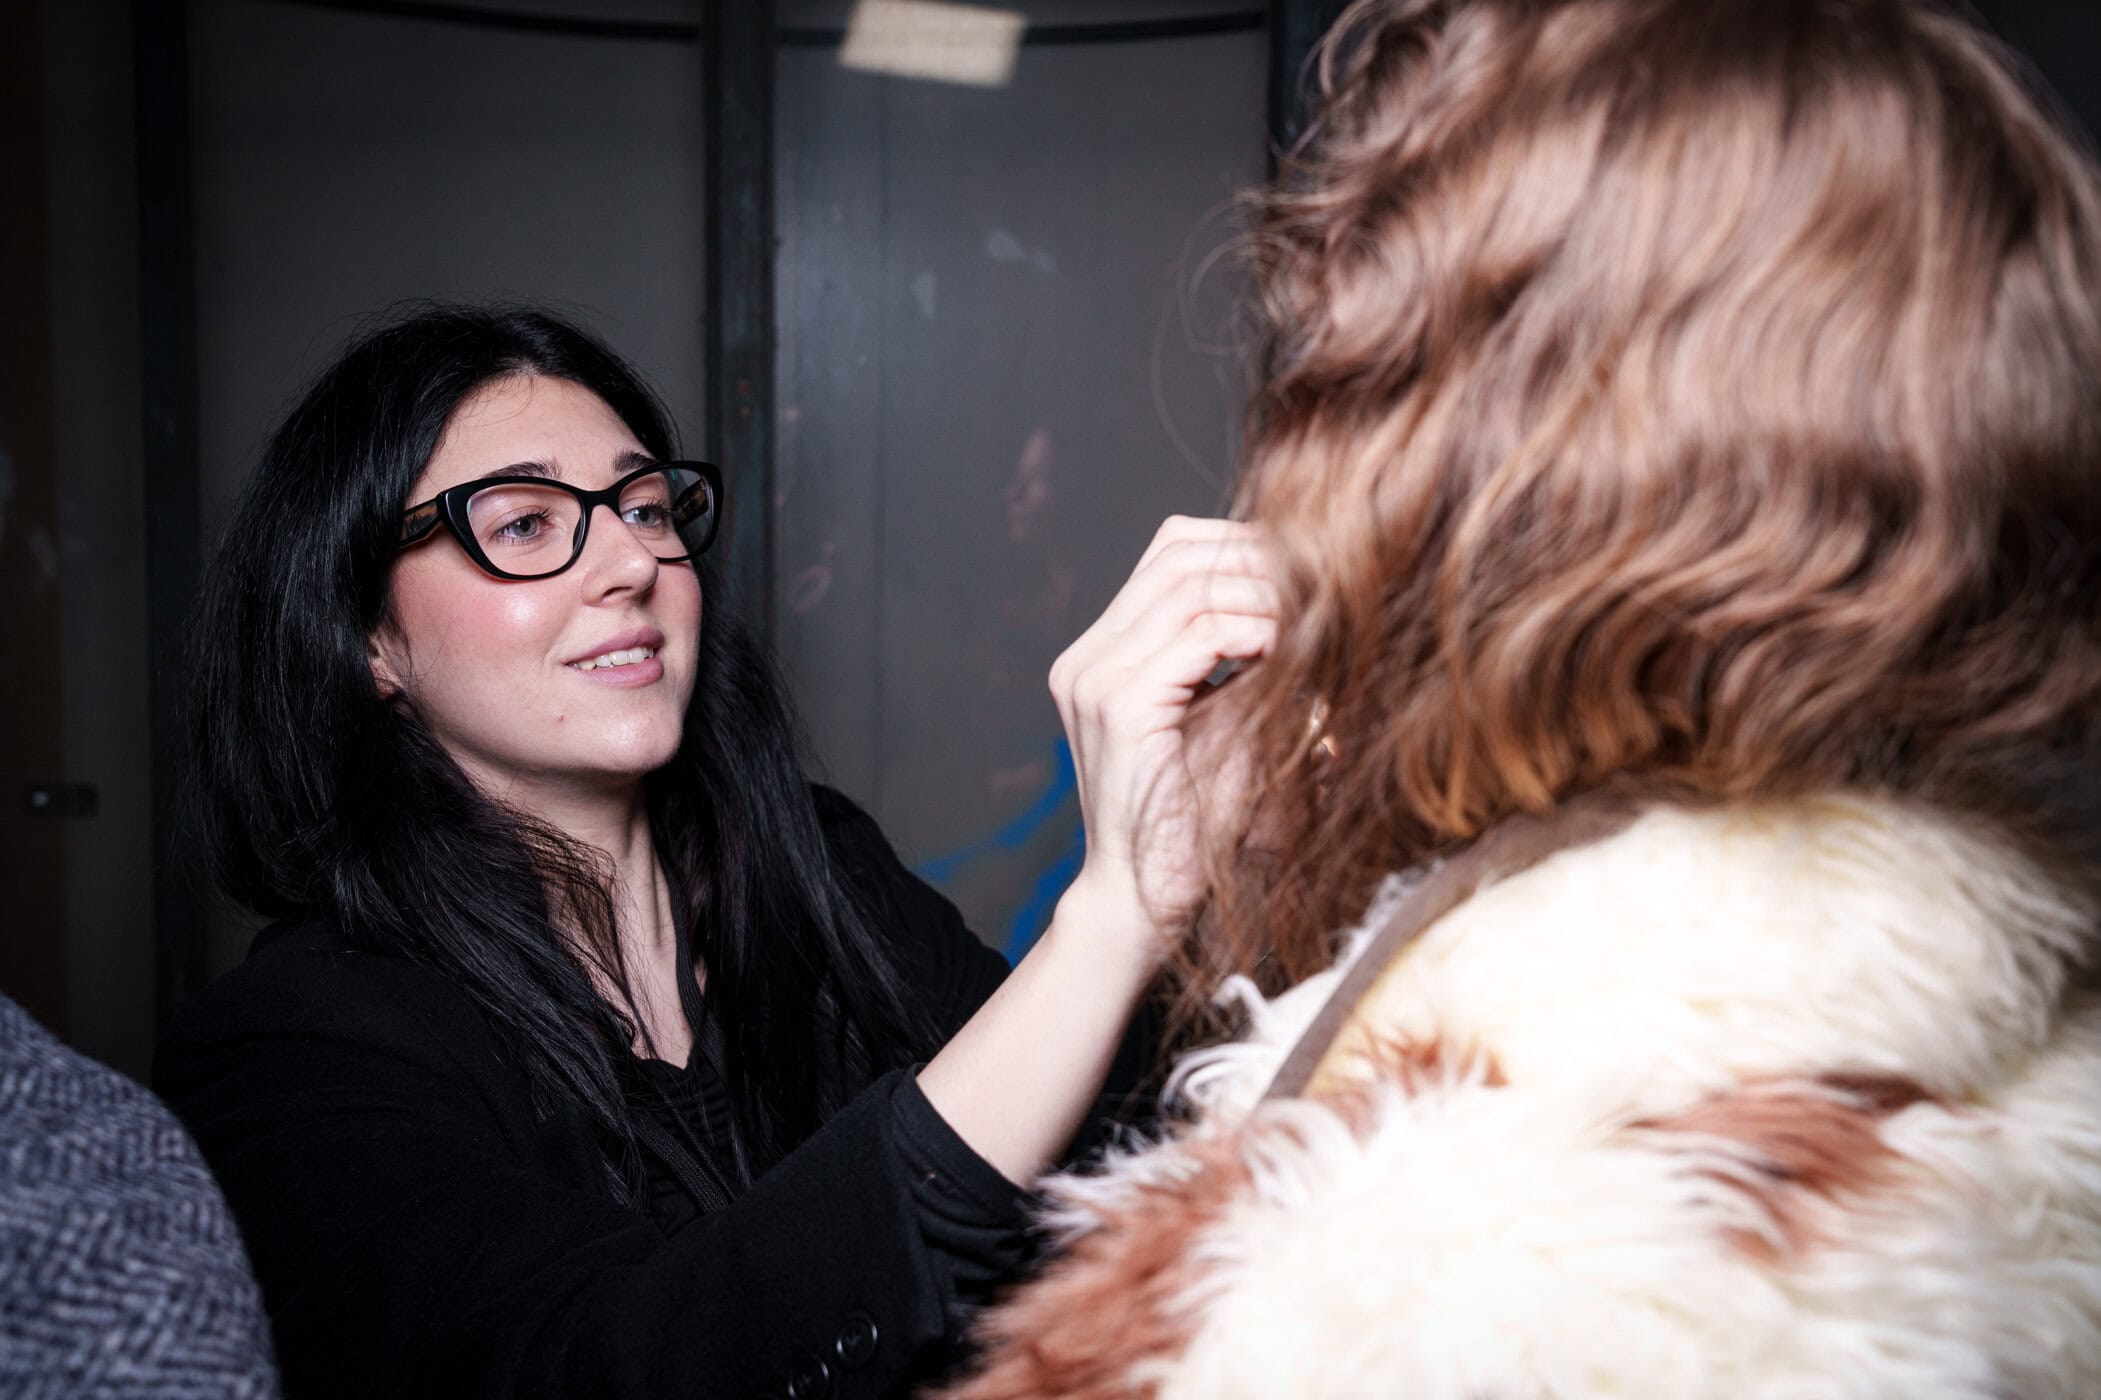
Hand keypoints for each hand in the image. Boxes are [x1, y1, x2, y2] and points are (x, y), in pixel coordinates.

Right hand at [1048, 516, 1279, 960]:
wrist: (1149, 902)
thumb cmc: (1196, 823)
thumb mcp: (1224, 720)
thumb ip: (1245, 658)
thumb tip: (1315, 594)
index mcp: (1100, 657)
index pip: (1168, 555)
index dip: (1240, 547)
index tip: (1310, 569)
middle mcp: (1085, 660)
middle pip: (1176, 554)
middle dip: (1258, 558)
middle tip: (1325, 579)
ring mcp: (1094, 680)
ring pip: (1190, 585)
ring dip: (1264, 593)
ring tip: (1317, 616)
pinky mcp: (1119, 707)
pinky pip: (1198, 635)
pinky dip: (1254, 632)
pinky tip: (1291, 652)